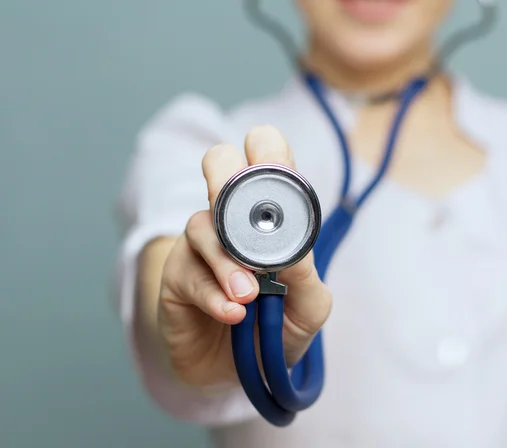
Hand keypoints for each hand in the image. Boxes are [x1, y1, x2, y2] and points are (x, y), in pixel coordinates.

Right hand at [157, 126, 332, 388]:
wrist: (239, 372)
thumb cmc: (276, 327)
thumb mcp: (308, 307)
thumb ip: (306, 277)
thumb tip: (289, 250)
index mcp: (270, 215)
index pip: (267, 157)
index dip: (271, 151)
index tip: (279, 172)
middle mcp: (231, 218)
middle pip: (220, 162)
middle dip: (230, 177)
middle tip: (243, 215)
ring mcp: (201, 243)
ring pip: (202, 224)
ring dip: (228, 262)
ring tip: (248, 297)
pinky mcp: (176, 275)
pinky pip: (189, 273)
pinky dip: (213, 294)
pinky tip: (232, 313)